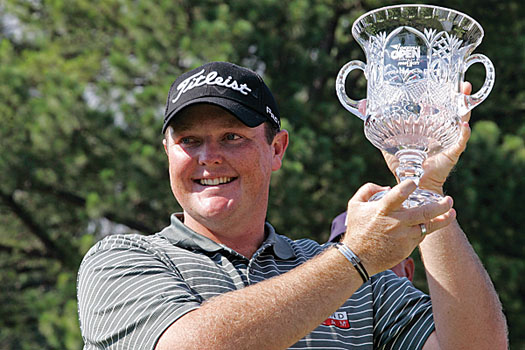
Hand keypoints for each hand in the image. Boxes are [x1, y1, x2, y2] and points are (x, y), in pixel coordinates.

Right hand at [341, 180, 455, 275]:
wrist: (358, 258)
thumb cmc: (356, 229)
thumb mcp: (354, 205)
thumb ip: (368, 189)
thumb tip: (387, 187)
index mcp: (383, 210)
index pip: (399, 194)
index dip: (409, 186)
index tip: (415, 182)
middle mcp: (396, 223)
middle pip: (425, 212)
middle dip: (440, 205)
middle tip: (448, 200)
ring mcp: (404, 236)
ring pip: (428, 226)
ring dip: (442, 219)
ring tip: (451, 213)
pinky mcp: (407, 248)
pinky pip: (421, 236)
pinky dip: (426, 229)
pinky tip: (431, 224)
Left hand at [382, 82, 472, 194]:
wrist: (411, 184)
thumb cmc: (402, 164)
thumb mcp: (387, 141)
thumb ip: (376, 126)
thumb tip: (362, 106)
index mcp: (428, 127)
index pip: (437, 106)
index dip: (441, 92)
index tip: (442, 77)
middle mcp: (441, 132)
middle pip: (453, 110)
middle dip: (459, 95)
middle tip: (462, 82)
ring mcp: (448, 141)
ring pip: (461, 121)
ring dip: (465, 107)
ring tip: (466, 94)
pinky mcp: (451, 154)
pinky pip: (460, 142)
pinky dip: (464, 133)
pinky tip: (464, 125)